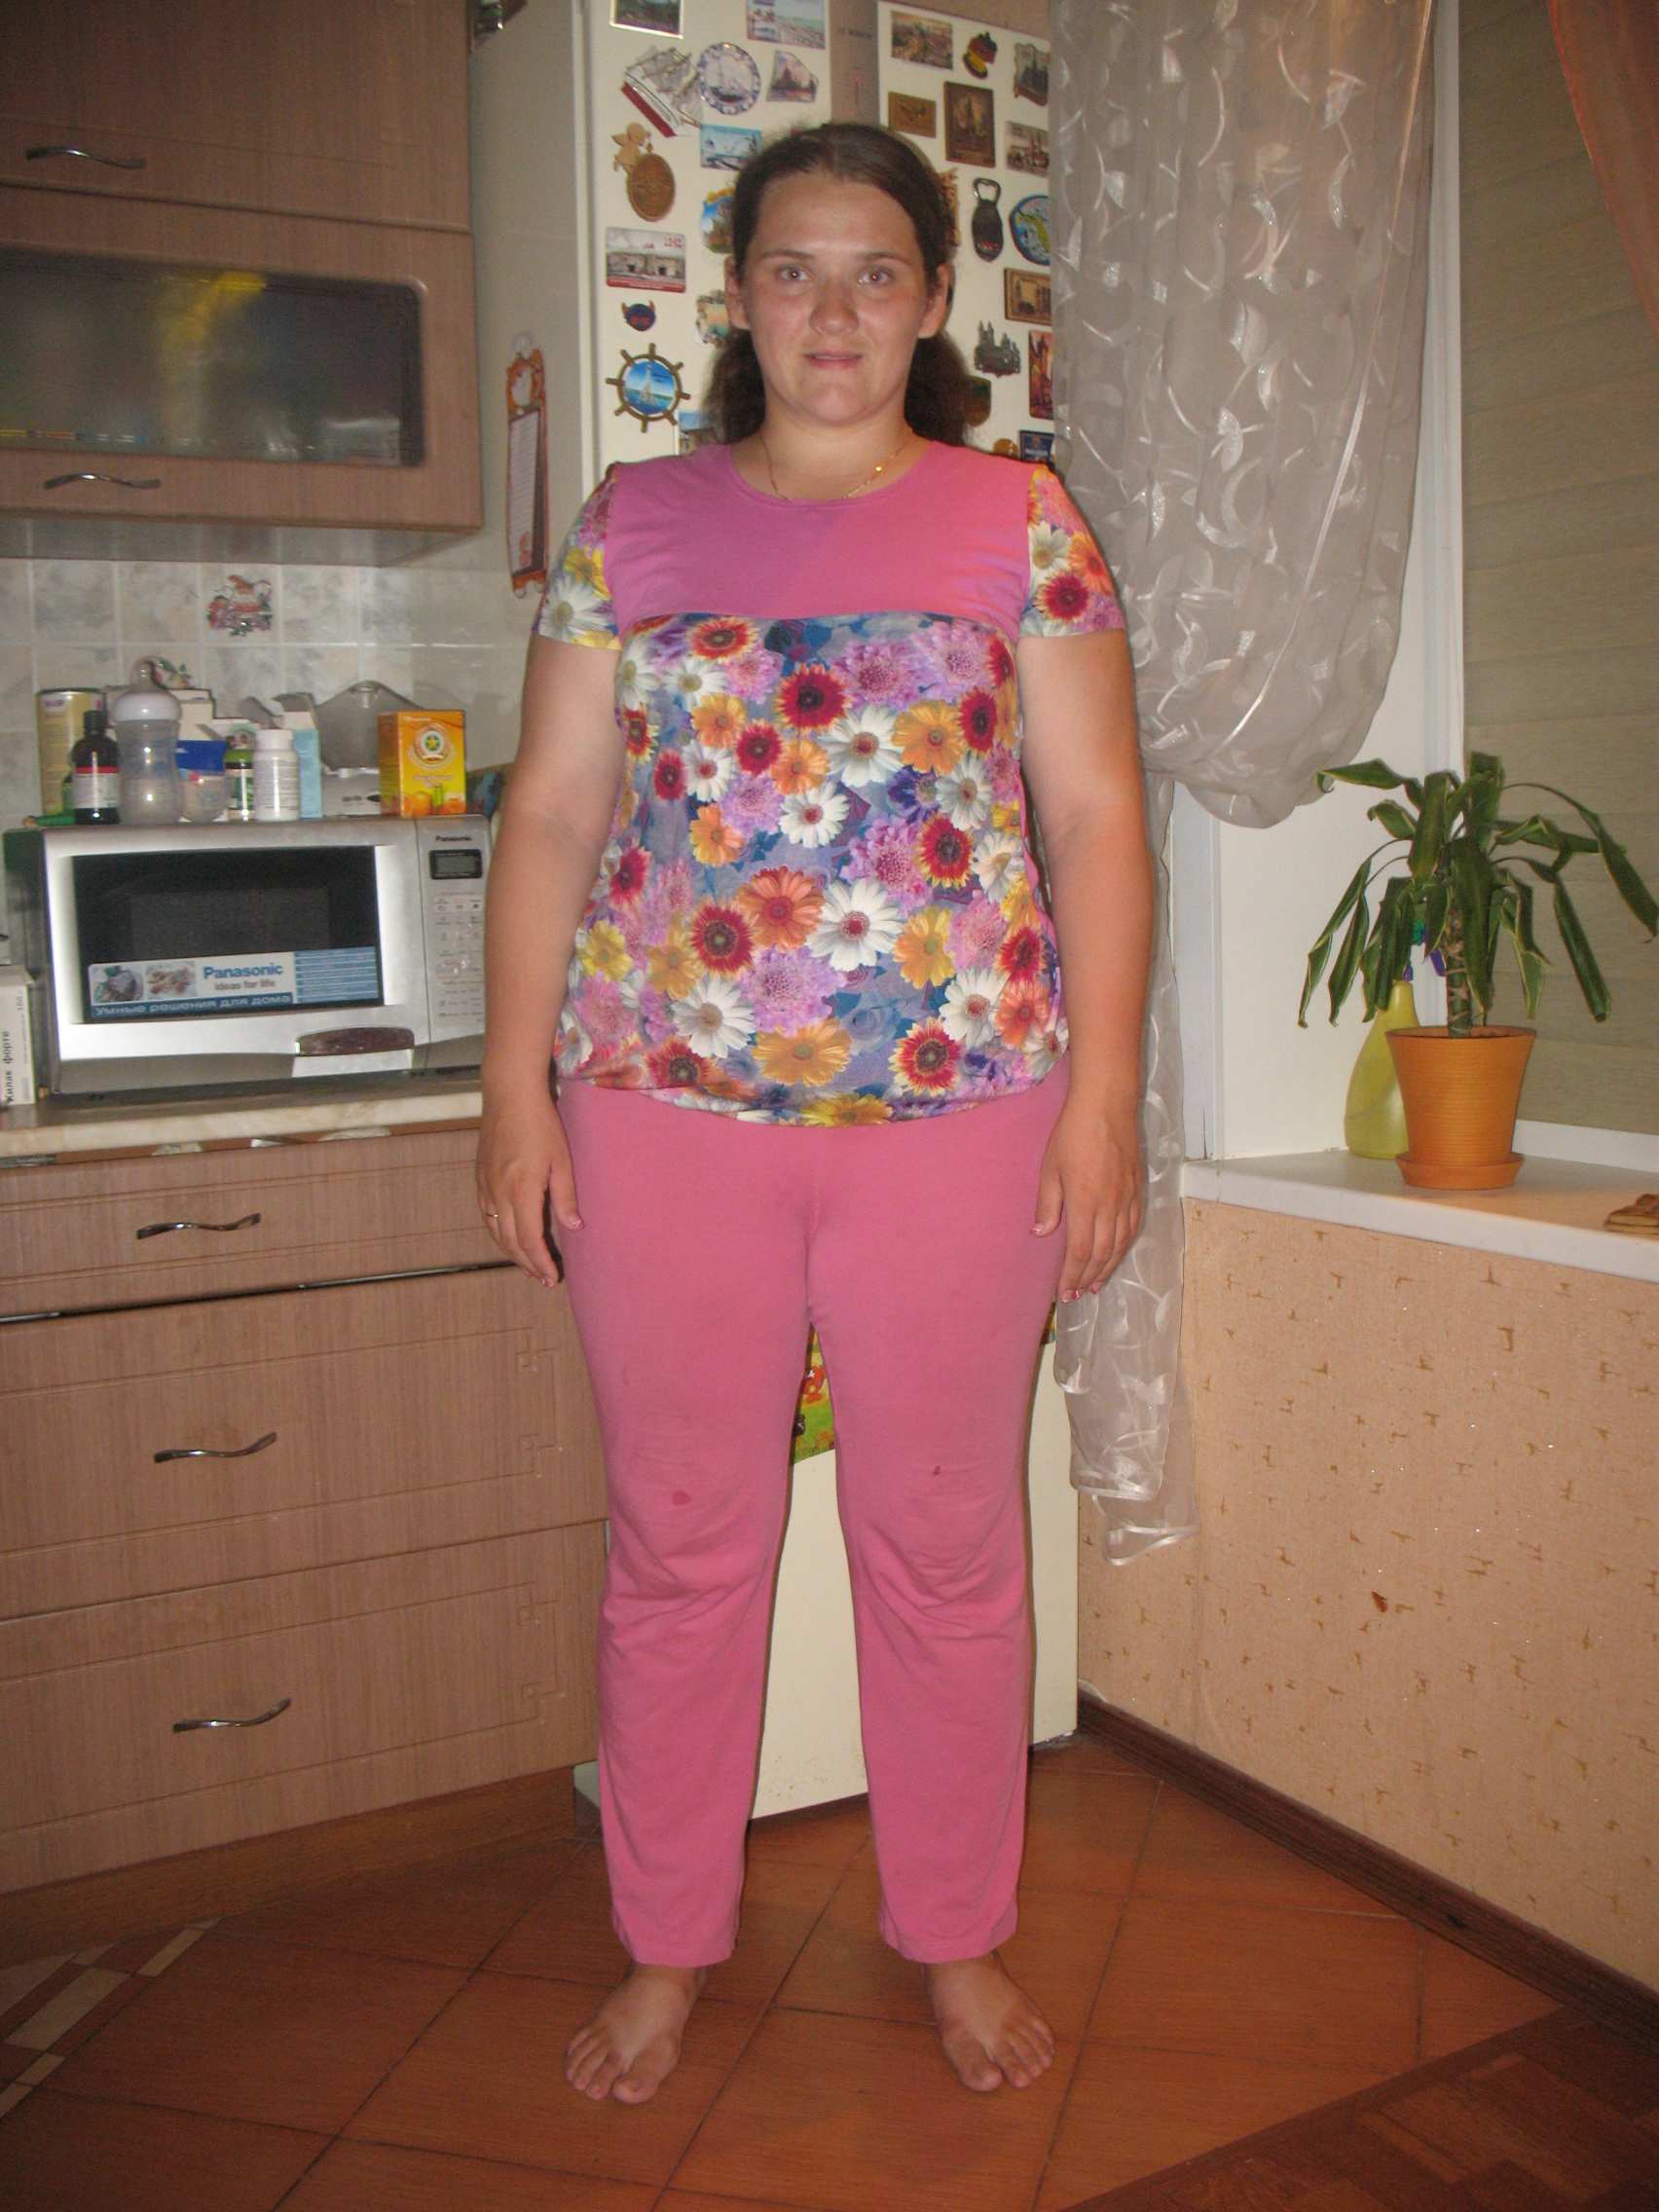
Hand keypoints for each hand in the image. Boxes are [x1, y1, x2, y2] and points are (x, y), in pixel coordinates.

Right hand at [475, 1081, 581, 1288]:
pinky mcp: (480, 1178)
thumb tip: (574, 1228)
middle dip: (527, 1264)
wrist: (509, 1095)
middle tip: (544, 1279)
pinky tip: (510, 1237)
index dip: (540, 1263)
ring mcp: (485, 1185)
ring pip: (494, 1231)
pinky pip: (487, 1215)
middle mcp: (498, 1192)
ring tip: (529, 1266)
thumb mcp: (562, 1160)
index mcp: (522, 1190)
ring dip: (512, 1252)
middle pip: (509, 1242)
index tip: (553, 1278)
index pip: (529, 1239)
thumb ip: (565, 1197)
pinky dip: (498, 1233)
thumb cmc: (541, 1124)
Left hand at [1032, 1095, 1141, 1300]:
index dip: (1071, 1276)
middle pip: (1101, 1254)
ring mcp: (1127, 1198)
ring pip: (1120, 1244)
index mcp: (1085, 1202)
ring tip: (1095, 1284)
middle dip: (1088, 1277)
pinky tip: (1115, 1254)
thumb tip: (1041, 1234)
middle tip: (1077, 1294)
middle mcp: (1110, 1205)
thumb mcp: (1050, 1168)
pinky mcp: (1137, 1190)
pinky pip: (1132, 1227)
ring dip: (1107, 1268)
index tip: (1063, 1293)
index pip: (1079, 1252)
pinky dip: (1123, 1247)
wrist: (1107, 1105)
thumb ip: (1048, 1204)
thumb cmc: (1072, 1134)